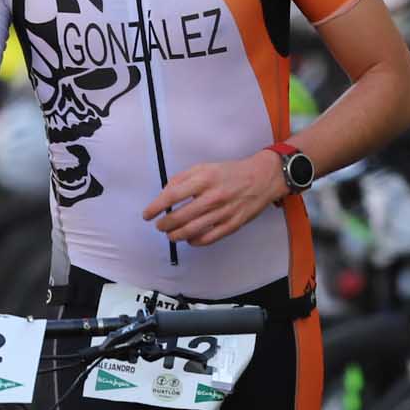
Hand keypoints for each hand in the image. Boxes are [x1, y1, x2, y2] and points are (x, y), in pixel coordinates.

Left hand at [145, 150, 284, 247]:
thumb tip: (164, 194)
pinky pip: (208, 238)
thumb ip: (182, 178)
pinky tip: (188, 239)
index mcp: (204, 179)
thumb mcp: (204, 167)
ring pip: (192, 231)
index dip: (156, 207)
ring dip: (176, 236)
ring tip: (170, 235)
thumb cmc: (230, 172)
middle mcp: (213, 197)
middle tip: (159, 226)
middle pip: (180, 217)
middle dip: (164, 225)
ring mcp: (223, 212)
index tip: (147, 214)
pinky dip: (194, 242)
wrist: (262, 178)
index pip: (172, 196)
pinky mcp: (232, 225)